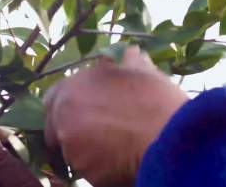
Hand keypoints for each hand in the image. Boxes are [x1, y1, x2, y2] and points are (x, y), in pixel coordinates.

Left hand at [43, 45, 187, 186]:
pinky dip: (98, 169)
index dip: (67, 106)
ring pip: (70, 150)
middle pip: (55, 127)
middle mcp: (64, 115)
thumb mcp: (142, 72)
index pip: (53, 98)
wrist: (173, 140)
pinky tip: (118, 162)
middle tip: (95, 135)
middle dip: (69, 130)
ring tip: (113, 148)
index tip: (81, 113)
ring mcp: (71, 145)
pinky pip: (87, 171)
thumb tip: (129, 53)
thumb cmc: (159, 102)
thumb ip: (127, 62)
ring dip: (84, 150)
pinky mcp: (84, 172)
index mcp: (72, 87)